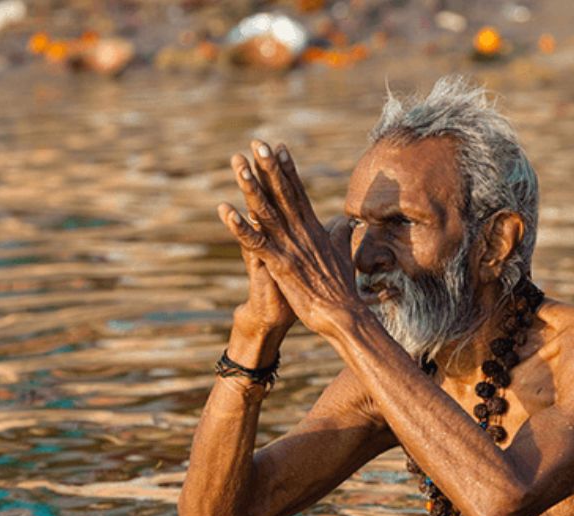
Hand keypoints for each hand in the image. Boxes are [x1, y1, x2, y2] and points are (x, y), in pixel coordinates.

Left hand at [217, 140, 359, 336]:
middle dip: (268, 166)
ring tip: (238, 165)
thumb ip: (341, 235)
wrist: (343, 314)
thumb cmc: (343, 288)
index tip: (278, 147)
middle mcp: (302, 232)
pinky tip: (225, 211)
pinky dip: (239, 226)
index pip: (298, 192)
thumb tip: (348, 221)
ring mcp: (290, 247)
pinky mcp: (280, 264)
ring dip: (250, 187)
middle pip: (282, 193)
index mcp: (314, 229)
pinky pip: (255, 242)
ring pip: (266, 211)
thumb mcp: (344, 254)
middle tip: (256, 142)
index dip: (287, 169)